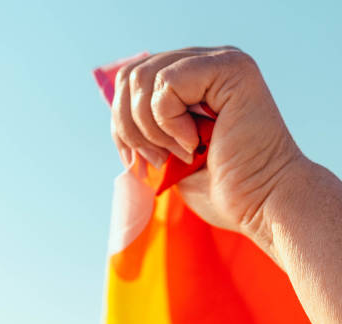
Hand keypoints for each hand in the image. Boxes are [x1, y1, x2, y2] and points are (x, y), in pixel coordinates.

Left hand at [111, 47, 303, 255]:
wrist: (263, 205)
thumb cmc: (224, 190)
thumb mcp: (170, 157)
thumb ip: (147, 130)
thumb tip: (116, 116)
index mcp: (192, 83)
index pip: (132, 81)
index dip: (122, 123)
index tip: (142, 160)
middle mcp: (205, 64)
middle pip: (131, 75)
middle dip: (131, 128)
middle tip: (161, 159)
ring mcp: (219, 62)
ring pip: (143, 78)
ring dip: (151, 129)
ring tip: (182, 153)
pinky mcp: (230, 69)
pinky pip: (166, 84)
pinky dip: (169, 122)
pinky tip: (194, 143)